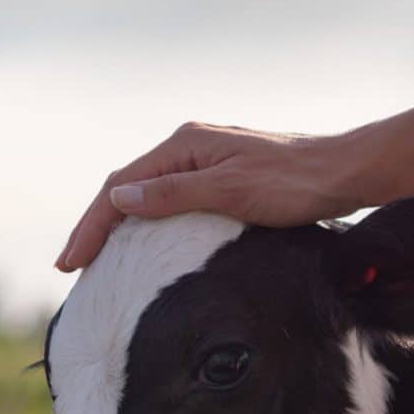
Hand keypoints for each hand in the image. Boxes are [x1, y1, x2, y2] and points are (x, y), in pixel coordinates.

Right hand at [55, 122, 364, 271]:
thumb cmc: (293, 183)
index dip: (90, 226)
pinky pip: (169, 201)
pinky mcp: (220, 178)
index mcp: (184, 146)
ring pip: (146, 195)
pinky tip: (141, 245)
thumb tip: (119, 199)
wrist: (344, 175)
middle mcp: (189, 148)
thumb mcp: (229, 190)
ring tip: (95, 260)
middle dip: (95, 227)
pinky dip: (146, 224)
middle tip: (70, 267)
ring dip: (117, 226)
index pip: (120, 187)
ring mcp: (204, 162)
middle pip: (127, 188)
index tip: (69, 263)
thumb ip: (172, 195)